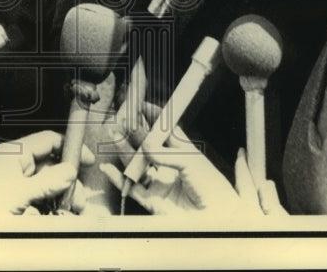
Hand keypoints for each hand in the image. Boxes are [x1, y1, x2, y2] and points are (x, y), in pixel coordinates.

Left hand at [0, 131, 93, 214]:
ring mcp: (12, 184)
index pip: (50, 141)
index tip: (87, 162)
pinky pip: (34, 204)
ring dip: (56, 201)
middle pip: (51, 168)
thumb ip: (48, 181)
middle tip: (76, 202)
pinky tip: (42, 222)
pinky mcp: (9, 203)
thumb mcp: (20, 191)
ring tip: (63, 214)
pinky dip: (41, 212)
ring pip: (45, 189)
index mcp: (16, 153)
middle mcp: (15, 165)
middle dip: (67, 184)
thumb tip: (70, 171)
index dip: (70, 149)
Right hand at [99, 100, 284, 214]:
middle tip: (123, 119)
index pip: (166, 132)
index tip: (142, 106)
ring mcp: (160, 184)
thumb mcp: (191, 162)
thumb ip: (166, 154)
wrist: (218, 219)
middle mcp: (170, 167)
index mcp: (184, 154)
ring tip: (114, 134)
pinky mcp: (153, 202)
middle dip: (135, 133)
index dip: (154, 119)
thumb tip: (145, 146)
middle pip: (148, 146)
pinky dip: (118, 179)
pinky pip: (132, 189)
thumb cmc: (213, 188)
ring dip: (124, 150)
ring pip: (137, 164)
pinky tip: (108, 167)